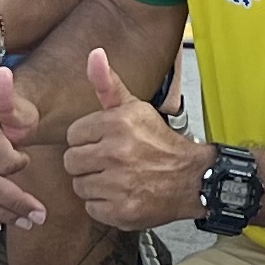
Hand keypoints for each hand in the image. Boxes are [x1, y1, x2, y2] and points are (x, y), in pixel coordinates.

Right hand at [0, 63, 47, 230]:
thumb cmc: (12, 118)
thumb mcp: (18, 108)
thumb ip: (10, 101)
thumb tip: (3, 76)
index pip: (2, 161)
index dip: (18, 166)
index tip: (29, 160)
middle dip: (16, 204)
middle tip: (40, 215)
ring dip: (0, 216)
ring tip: (25, 221)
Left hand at [58, 46, 204, 229]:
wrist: (193, 179)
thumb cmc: (159, 143)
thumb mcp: (135, 109)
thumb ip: (107, 84)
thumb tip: (94, 53)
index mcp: (117, 124)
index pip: (72, 135)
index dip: (87, 140)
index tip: (105, 143)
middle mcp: (116, 153)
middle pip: (71, 161)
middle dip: (87, 163)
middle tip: (110, 162)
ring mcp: (119, 184)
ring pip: (79, 185)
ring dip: (94, 185)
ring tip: (117, 179)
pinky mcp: (122, 211)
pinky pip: (91, 208)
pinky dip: (104, 205)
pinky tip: (122, 195)